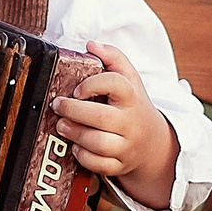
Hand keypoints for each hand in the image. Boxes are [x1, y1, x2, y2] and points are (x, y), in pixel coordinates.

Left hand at [51, 41, 178, 210]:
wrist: (153, 142)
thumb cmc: (134, 106)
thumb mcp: (130, 79)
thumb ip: (113, 58)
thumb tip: (91, 45)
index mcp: (132, 96)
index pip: (116, 84)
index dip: (93, 84)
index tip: (76, 88)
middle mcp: (131, 121)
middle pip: (102, 117)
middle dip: (74, 111)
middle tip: (57, 106)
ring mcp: (127, 145)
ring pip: (99, 143)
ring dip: (75, 134)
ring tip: (61, 125)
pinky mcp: (121, 164)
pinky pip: (101, 165)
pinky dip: (85, 157)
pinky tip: (75, 147)